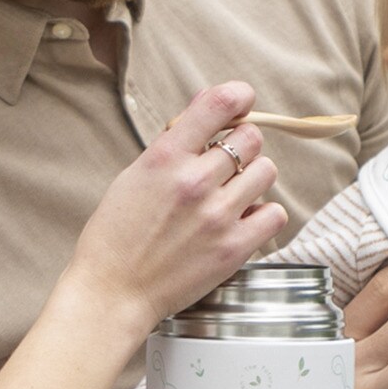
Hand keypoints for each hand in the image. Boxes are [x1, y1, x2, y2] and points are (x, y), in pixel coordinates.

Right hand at [70, 82, 287, 331]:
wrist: (112, 292)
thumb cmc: (116, 234)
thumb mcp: (135, 175)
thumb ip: (175, 140)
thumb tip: (208, 101)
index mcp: (164, 157)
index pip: (217, 104)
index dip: (238, 96)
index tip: (242, 101)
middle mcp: (194, 181)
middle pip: (250, 137)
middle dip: (241, 144)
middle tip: (225, 161)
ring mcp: (217, 215)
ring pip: (266, 171)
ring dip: (252, 176)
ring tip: (231, 192)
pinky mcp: (234, 248)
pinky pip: (275, 212)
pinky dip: (262, 213)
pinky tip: (241, 218)